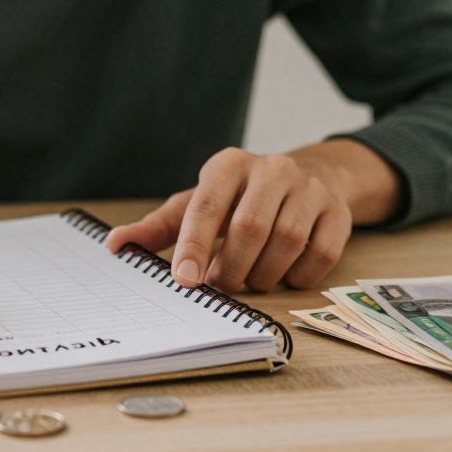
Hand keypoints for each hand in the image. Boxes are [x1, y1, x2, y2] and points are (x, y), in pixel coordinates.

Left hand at [104, 147, 352, 292]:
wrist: (308, 177)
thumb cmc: (239, 199)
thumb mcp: (197, 204)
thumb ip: (158, 228)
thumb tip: (114, 246)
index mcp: (228, 165)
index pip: (207, 206)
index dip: (194, 246)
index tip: (185, 280)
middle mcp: (272, 169)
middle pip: (250, 229)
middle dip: (231, 269)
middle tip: (220, 286)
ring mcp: (309, 188)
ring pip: (287, 244)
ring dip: (264, 275)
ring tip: (251, 279)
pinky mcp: (337, 211)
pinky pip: (320, 255)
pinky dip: (298, 277)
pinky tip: (284, 274)